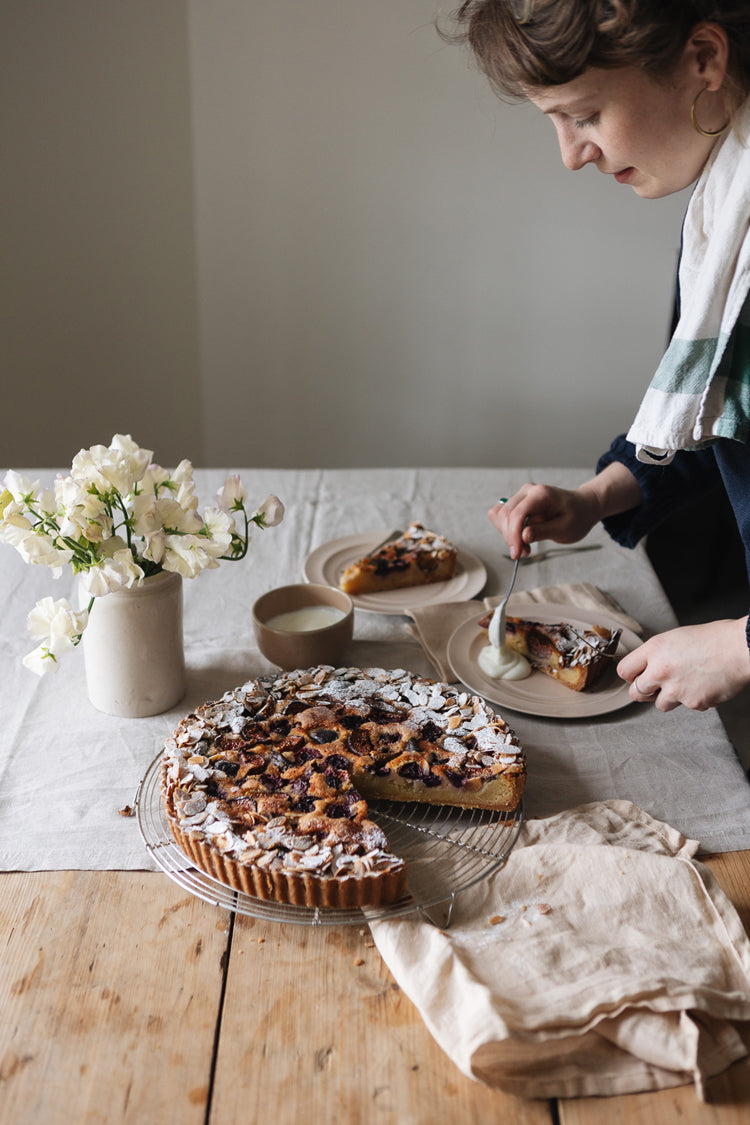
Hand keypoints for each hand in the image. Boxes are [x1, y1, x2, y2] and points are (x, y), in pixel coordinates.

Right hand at [488, 483, 599, 559]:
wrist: (583, 507)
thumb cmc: (577, 516)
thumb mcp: (566, 529)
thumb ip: (543, 532)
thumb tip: (523, 536)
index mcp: (541, 494)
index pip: (517, 514)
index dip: (513, 535)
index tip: (517, 554)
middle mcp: (528, 491)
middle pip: (504, 515)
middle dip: (510, 537)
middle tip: (524, 553)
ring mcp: (522, 495)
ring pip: (500, 515)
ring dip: (508, 534)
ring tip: (525, 545)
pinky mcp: (518, 502)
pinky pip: (502, 515)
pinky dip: (507, 529)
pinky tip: (521, 537)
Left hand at [617, 618, 749, 711]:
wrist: (741, 649)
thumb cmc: (714, 639)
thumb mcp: (676, 638)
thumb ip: (658, 654)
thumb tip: (647, 668)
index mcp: (655, 649)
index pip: (624, 670)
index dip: (630, 676)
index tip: (636, 677)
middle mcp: (660, 670)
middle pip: (636, 692)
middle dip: (645, 691)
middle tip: (657, 685)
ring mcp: (675, 689)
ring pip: (659, 704)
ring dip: (669, 698)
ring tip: (686, 682)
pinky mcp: (692, 703)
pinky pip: (686, 707)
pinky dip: (693, 699)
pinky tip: (704, 685)